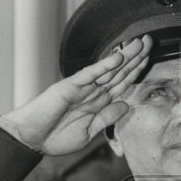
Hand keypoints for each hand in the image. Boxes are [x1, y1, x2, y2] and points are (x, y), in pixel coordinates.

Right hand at [0, 36, 150, 155]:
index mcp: (98, 103)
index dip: (137, 72)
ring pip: (108, 69)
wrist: (31, 138)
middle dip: (136, 58)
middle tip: (150, 41)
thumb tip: (126, 106)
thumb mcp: (88, 132)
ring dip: (125, 56)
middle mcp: (92, 92)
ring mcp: (82, 88)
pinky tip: (117, 57)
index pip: (122, 84)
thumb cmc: (55, 137)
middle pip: (119, 72)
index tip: (149, 60)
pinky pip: (90, 74)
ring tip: (140, 42)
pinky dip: (104, 66)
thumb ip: (107, 118)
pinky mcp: (69, 86)